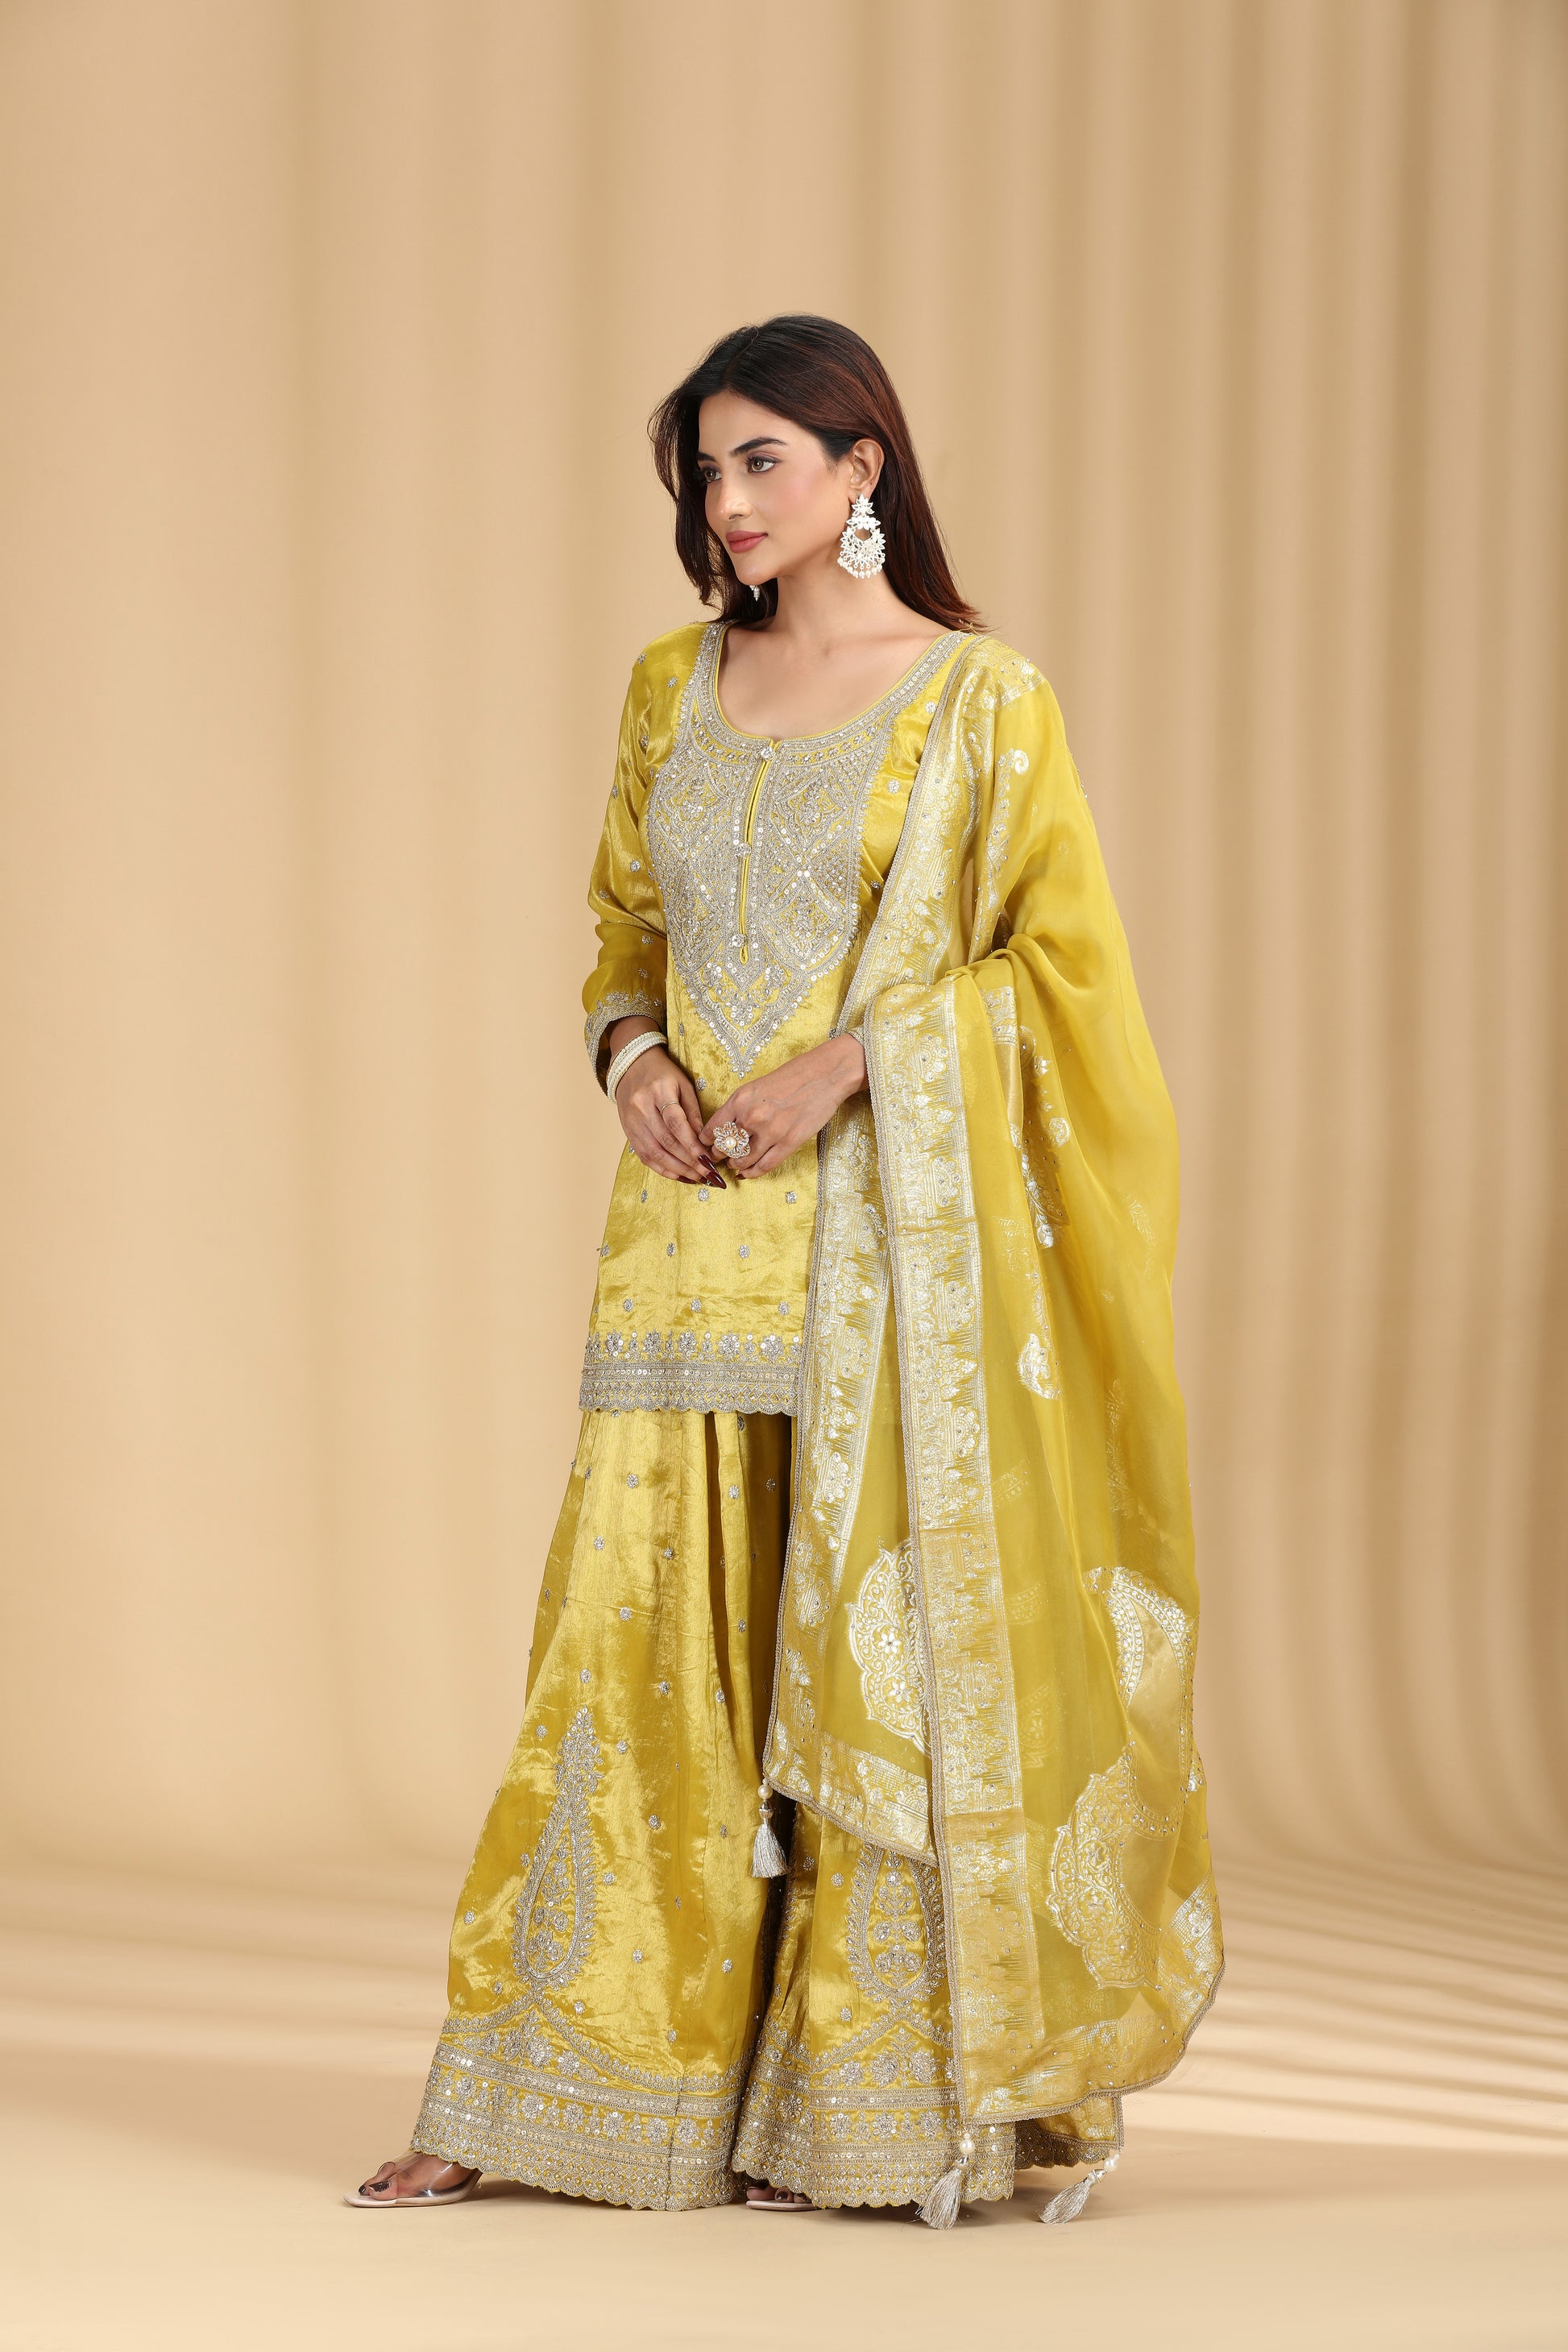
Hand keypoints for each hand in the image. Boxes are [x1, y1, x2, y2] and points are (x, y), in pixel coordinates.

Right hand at [613, 1032, 725, 1186]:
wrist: (631, 1066)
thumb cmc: (664, 1074)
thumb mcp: (684, 1085)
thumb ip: (693, 1112)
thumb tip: (704, 1141)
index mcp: (659, 1091)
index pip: (675, 1123)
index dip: (691, 1144)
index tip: (707, 1158)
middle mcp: (642, 1108)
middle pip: (666, 1141)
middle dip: (688, 1161)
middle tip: (707, 1173)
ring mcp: (632, 1122)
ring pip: (654, 1153)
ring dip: (677, 1169)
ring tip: (697, 1177)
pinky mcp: (628, 1132)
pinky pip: (645, 1156)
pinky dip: (662, 1169)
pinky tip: (679, 1175)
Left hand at [700, 1034, 866, 1177]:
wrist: (824, 1075)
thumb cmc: (791, 1077)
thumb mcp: (756, 1086)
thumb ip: (739, 1107)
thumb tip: (725, 1129)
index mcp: (740, 1099)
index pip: (712, 1129)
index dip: (706, 1143)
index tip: (706, 1147)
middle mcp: (751, 1116)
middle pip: (724, 1147)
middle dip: (718, 1156)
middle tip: (719, 1158)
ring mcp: (770, 1131)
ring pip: (742, 1160)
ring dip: (735, 1165)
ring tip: (735, 1164)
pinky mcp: (789, 1143)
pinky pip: (764, 1166)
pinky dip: (752, 1173)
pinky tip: (746, 1173)